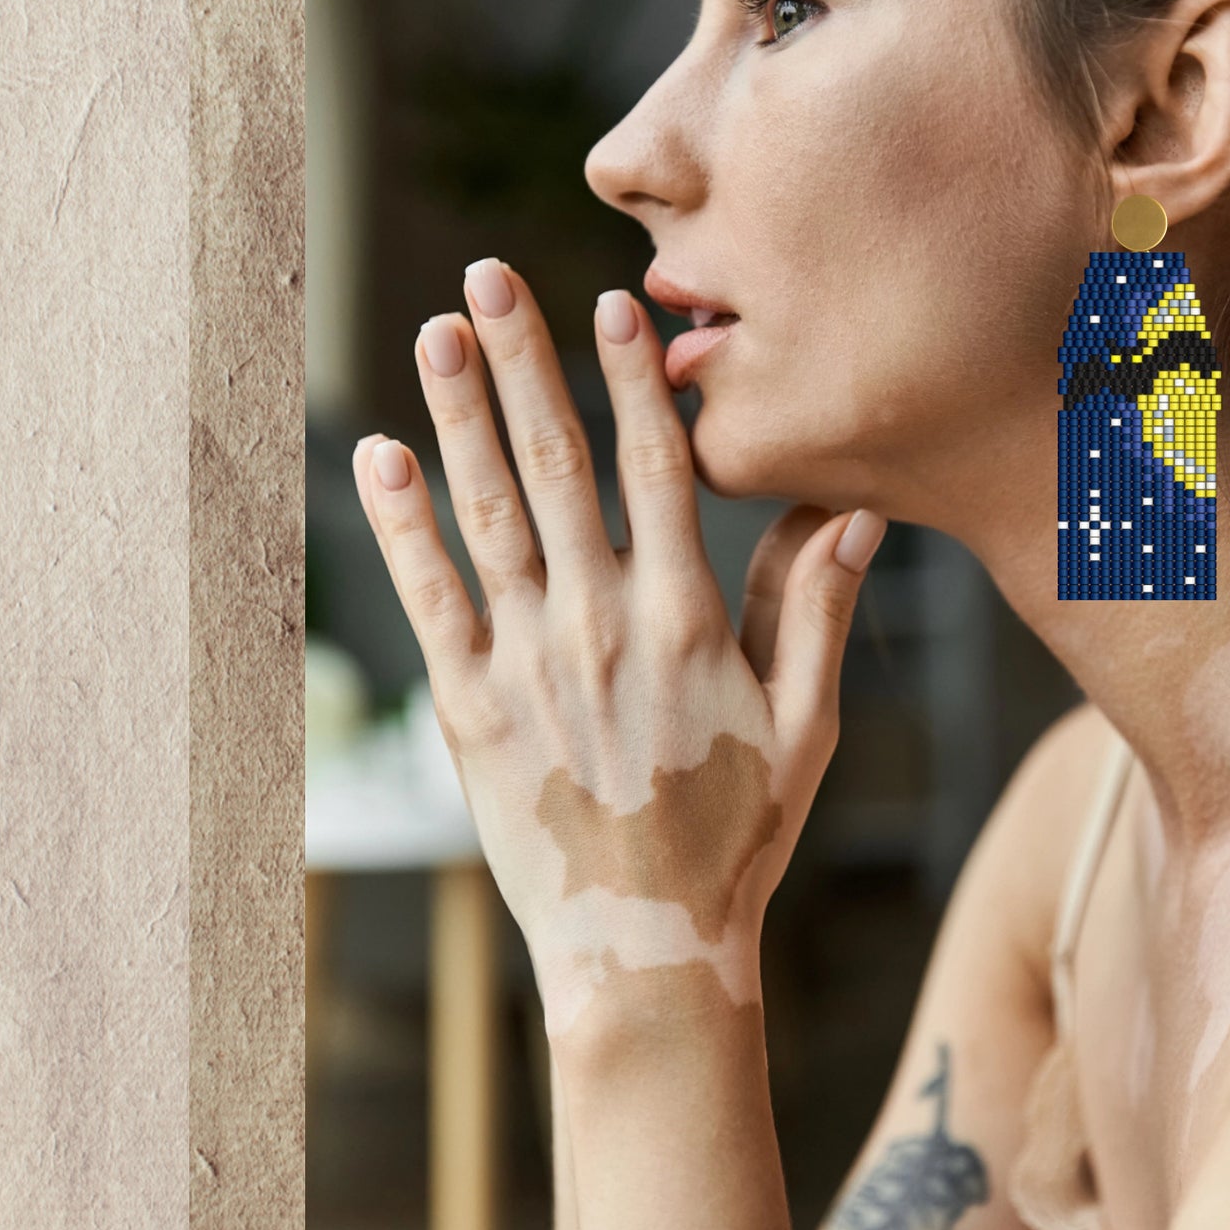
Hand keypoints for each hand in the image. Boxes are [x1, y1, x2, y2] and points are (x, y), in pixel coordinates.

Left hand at [351, 258, 886, 1043]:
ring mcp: (525, 666)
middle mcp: (600, 626)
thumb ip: (821, 607)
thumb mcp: (806, 724)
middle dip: (523, 363)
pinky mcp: (468, 710)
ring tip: (434, 332)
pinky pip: (427, 599)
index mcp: (686, 620)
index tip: (611, 304)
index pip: (656, 469)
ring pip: (485, 515)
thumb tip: (852, 503)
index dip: (632, 380)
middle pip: (557, 466)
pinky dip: (400, 525)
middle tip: (490, 276)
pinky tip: (377, 454)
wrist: (647, 953)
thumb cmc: (740, 838)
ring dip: (456, 416)